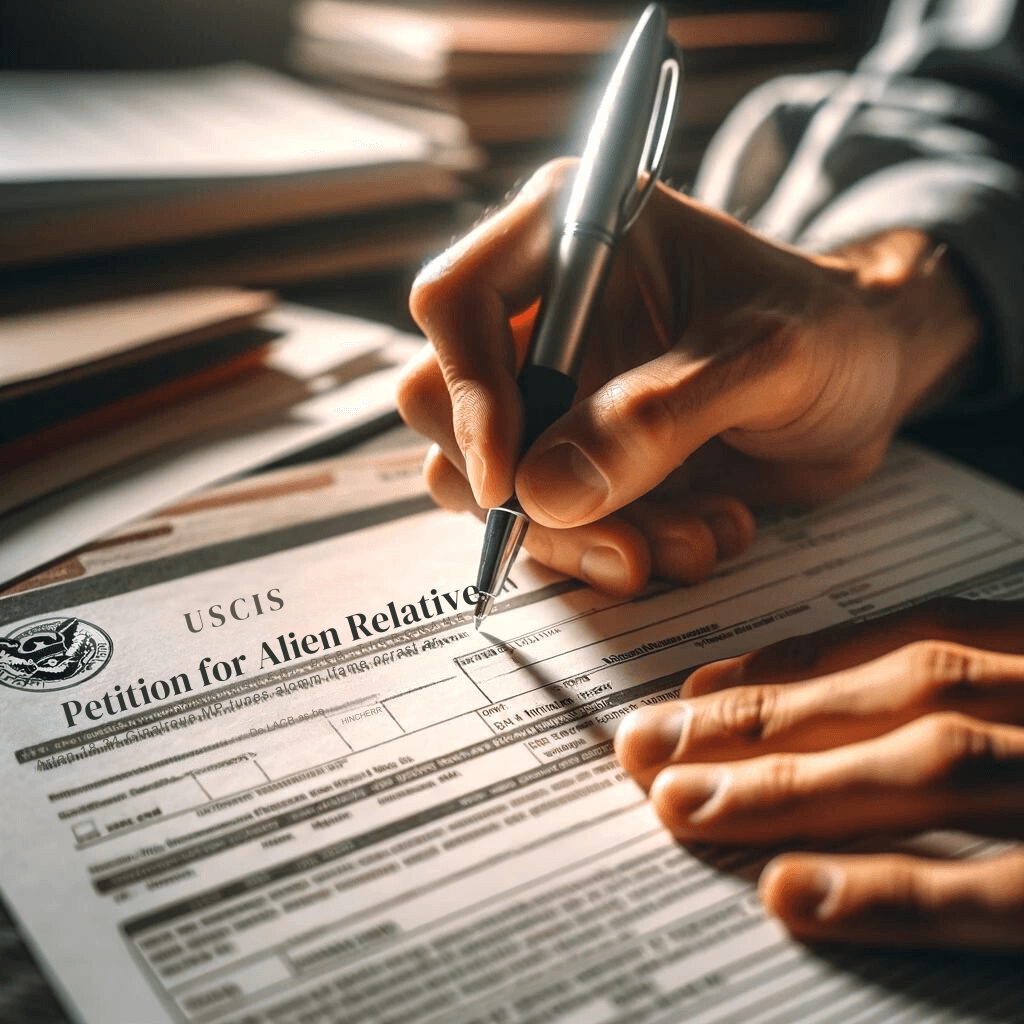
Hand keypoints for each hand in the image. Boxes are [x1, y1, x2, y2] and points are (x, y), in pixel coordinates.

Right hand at [399, 159, 979, 595]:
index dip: (467, 393)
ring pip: (491, 485)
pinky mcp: (575, 458)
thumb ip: (658, 414)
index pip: (454, 302)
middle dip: (529, 494)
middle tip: (626, 542)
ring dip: (583, 537)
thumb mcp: (767, 357)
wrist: (867, 382)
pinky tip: (707, 533)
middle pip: (446, 409)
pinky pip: (547, 524)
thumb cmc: (829, 333)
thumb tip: (542, 491)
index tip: (514, 482)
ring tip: (697, 539)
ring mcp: (553, 393)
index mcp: (570, 237)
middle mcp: (542, 316)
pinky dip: (615, 551)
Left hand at [614, 597, 1023, 948]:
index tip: (705, 686)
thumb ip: (994, 701)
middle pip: (903, 693)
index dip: (808, 660)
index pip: (926, 639)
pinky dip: (893, 892)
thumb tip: (848, 722)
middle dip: (763, 717)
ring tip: (679, 803)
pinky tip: (789, 894)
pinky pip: (1007, 892)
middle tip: (648, 742)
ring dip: (793, 784)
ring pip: (931, 766)